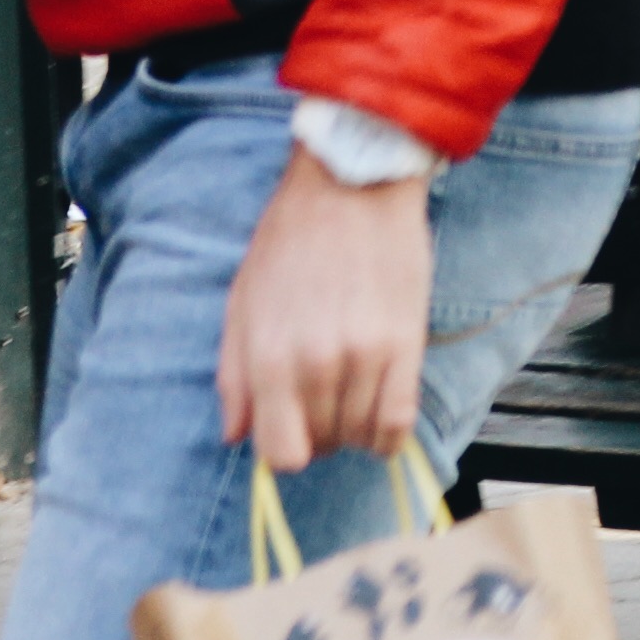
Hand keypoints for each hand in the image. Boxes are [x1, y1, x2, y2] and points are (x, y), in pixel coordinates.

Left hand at [219, 152, 432, 474]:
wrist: (351, 184)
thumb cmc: (290, 238)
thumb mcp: (242, 302)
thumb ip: (234, 375)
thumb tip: (234, 435)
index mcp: (270, 358)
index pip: (281, 455)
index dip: (283, 450)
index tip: (288, 430)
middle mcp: (318, 365)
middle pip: (323, 447)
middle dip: (318, 434)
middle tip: (319, 399)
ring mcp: (365, 358)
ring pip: (361, 436)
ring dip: (353, 427)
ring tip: (348, 391)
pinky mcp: (405, 346)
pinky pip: (399, 422)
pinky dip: (389, 433)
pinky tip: (380, 414)